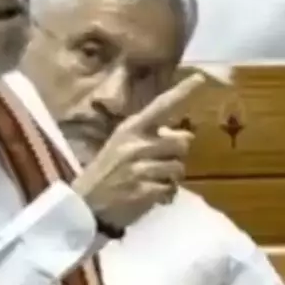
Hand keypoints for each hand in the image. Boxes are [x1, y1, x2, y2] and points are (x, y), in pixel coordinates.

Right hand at [71, 73, 206, 230]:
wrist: (84, 207)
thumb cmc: (104, 174)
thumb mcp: (120, 146)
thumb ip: (150, 138)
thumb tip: (186, 136)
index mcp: (129, 129)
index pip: (160, 106)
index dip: (182, 92)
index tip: (200, 77)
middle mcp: (136, 145)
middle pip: (182, 143)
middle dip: (176, 155)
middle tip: (160, 165)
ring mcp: (140, 168)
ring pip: (179, 168)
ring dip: (171, 178)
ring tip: (153, 182)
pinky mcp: (145, 191)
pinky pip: (171, 189)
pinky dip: (166, 196)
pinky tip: (152, 197)